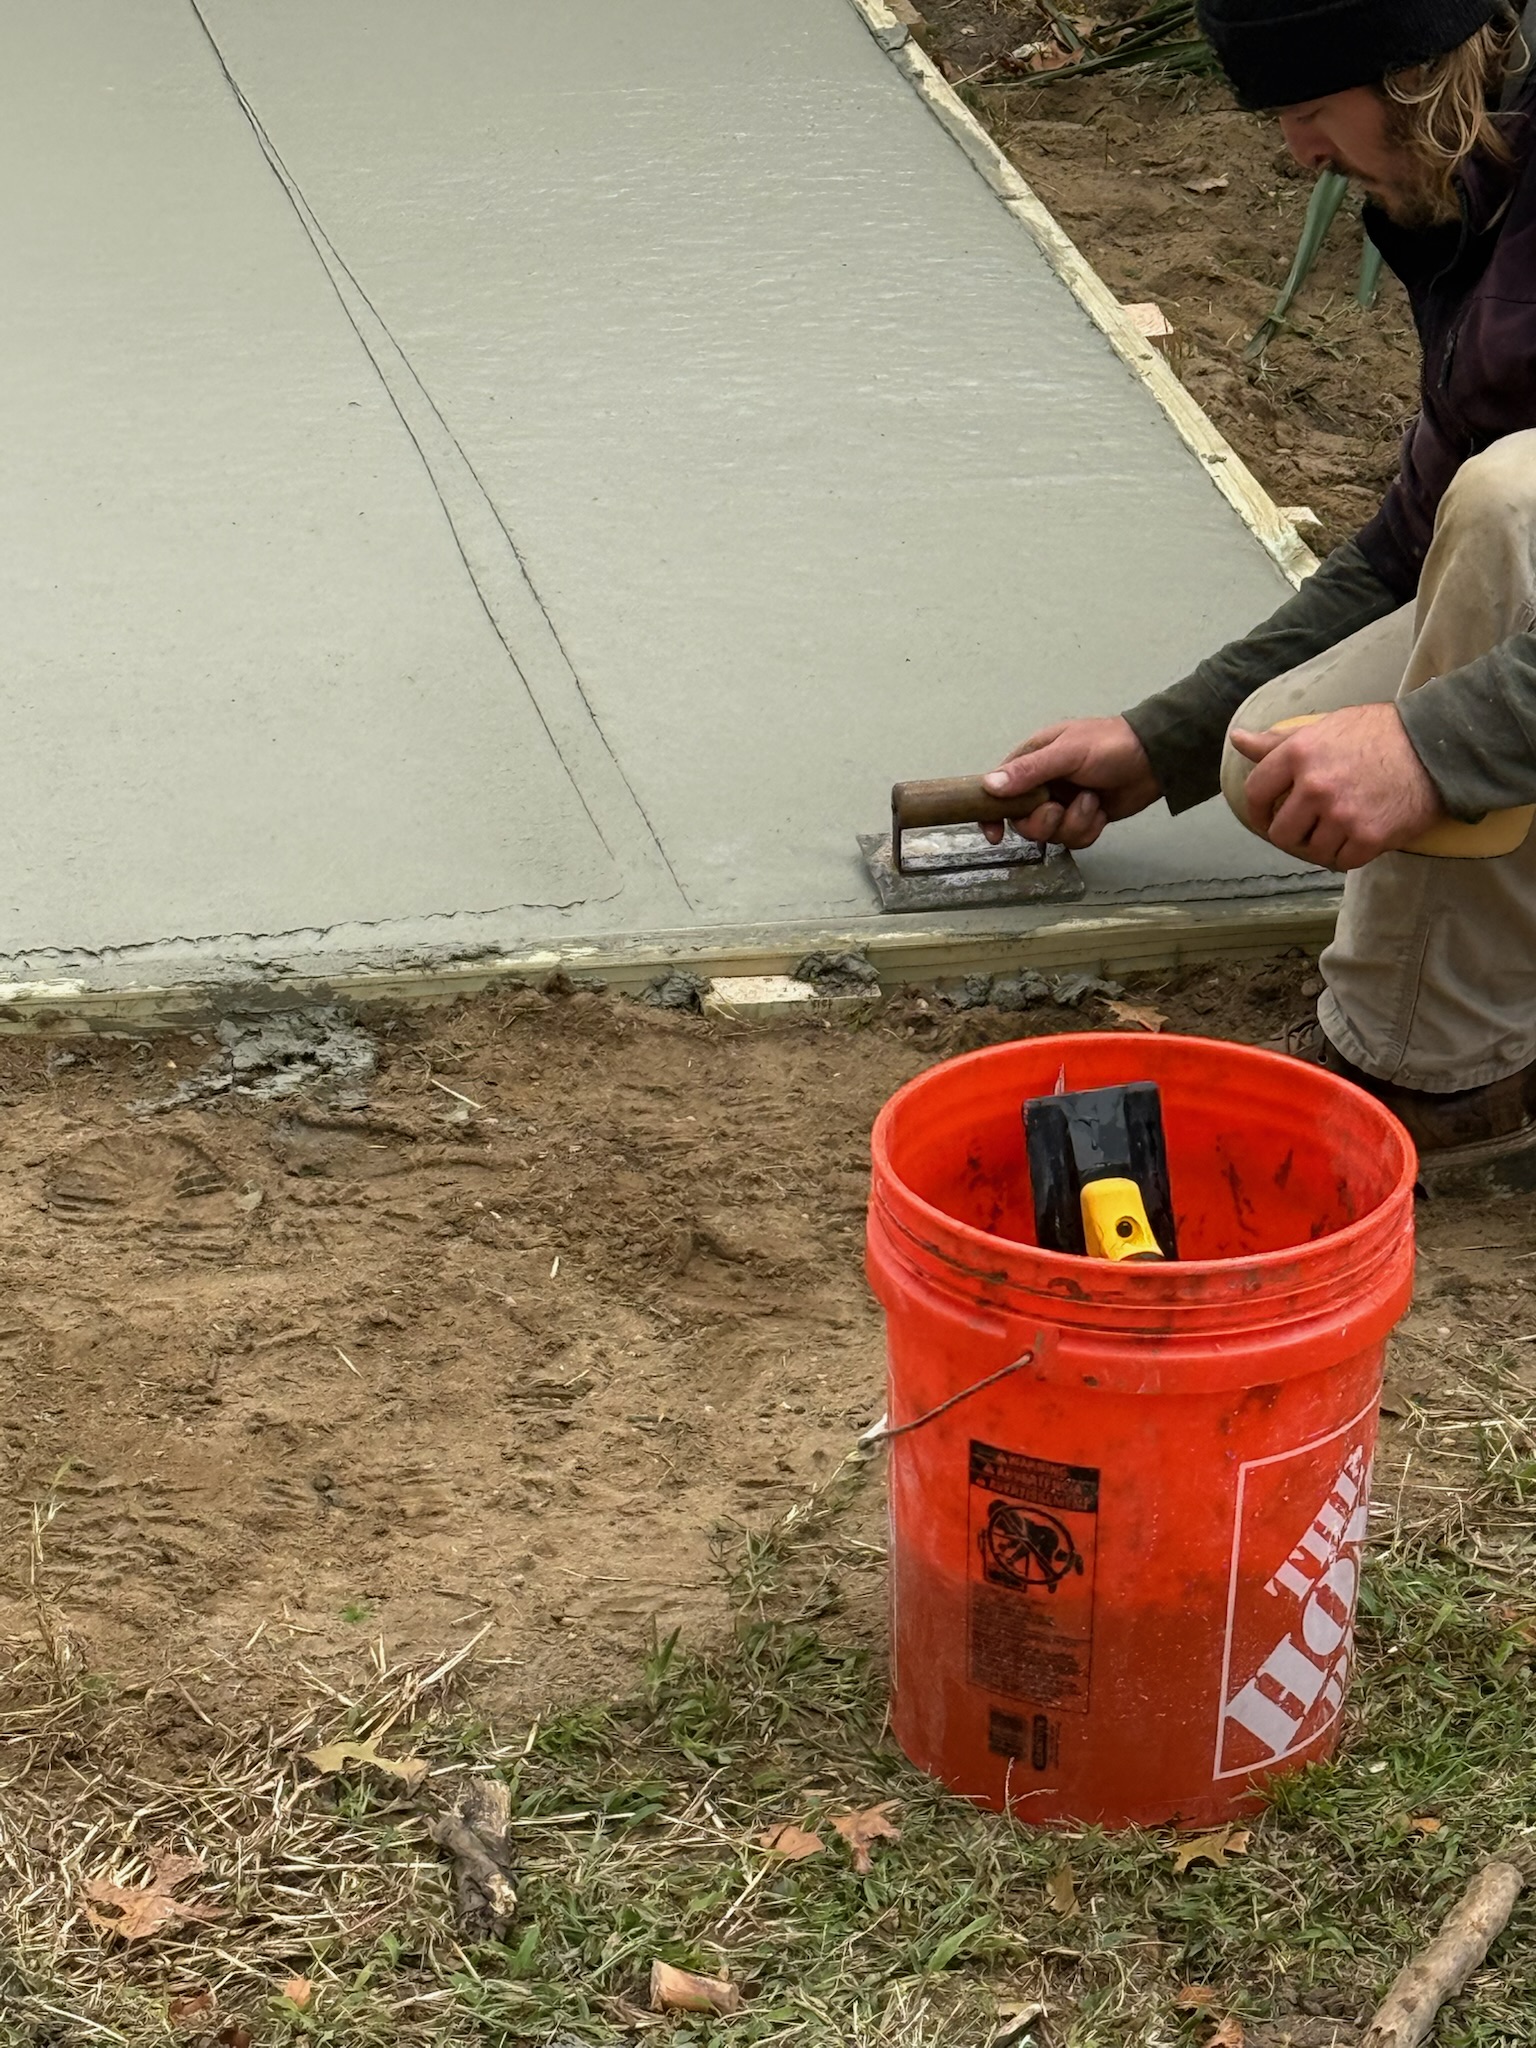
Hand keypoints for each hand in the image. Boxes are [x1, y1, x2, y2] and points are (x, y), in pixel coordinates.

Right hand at [980, 717, 1161, 849]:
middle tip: (1059, 810)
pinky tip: (1101, 811)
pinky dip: (1089, 828)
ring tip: (1092, 802)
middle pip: (1024, 821)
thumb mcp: (1067, 753)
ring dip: (1073, 823)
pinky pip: (1074, 839)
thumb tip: (990, 785)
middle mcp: (1043, 785)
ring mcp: (1064, 804)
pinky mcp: (1084, 819)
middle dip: (1043, 822)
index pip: (998, 790)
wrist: (1155, 758)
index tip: (995, 833)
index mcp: (1032, 761)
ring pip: (1051, 834)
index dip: (993, 813)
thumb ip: (1030, 770)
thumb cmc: (1110, 745)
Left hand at [1229, 702, 1442, 868]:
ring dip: (1322, 845)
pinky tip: (1358, 837)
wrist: (1436, 745)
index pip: (1255, 793)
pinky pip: (1342, 861)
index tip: (1267, 815)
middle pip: (1280, 833)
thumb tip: (1237, 740)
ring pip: (1311, 850)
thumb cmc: (1380, 732)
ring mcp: (1341, 814)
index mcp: (1299, 754)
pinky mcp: (1368, 837)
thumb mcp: (1324, 727)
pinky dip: (1348, 854)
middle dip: (1292, 834)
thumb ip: (1278, 742)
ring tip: (1339, 828)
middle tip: (1309, 827)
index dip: (1257, 810)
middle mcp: (1315, 786)